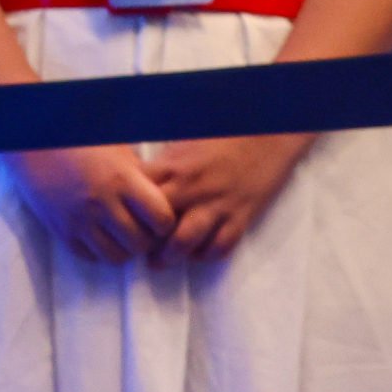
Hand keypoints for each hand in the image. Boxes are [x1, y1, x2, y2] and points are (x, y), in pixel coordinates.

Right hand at [7, 146, 175, 263]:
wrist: (35, 143)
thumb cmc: (82, 141)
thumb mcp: (118, 151)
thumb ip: (141, 176)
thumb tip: (166, 197)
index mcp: (122, 179)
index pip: (161, 219)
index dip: (165, 222)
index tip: (160, 217)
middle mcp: (103, 203)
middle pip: (140, 243)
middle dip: (146, 240)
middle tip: (142, 230)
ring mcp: (80, 220)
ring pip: (116, 257)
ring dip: (124, 250)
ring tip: (121, 236)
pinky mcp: (62, 231)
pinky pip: (90, 257)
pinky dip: (100, 252)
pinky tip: (100, 236)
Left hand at [143, 133, 310, 260]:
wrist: (268, 130)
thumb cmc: (222, 131)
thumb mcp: (183, 140)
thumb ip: (161, 163)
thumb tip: (137, 179)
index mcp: (173, 166)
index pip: (138, 198)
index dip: (127, 213)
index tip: (123, 221)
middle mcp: (191, 188)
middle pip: (156, 225)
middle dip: (143, 240)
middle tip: (137, 247)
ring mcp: (217, 204)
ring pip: (184, 242)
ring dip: (169, 256)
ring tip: (160, 261)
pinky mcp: (241, 216)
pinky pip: (220, 247)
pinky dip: (206, 255)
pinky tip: (198, 254)